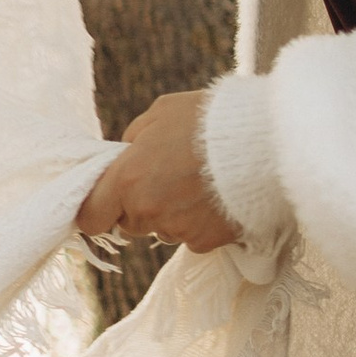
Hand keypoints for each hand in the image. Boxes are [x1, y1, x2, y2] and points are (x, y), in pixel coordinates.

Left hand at [77, 91, 235, 251]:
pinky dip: (201, 223)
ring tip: (200, 184)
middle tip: (167, 178)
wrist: (264, 140)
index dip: (97, 210)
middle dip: (141, 205)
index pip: (90, 217)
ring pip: (163, 230)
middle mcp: (148, 211)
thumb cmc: (209, 119)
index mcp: (127, 180)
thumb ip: (133, 139)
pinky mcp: (207, 242)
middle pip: (129, 223)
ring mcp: (178, 230)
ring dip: (172, 214)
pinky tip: (217, 197)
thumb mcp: (160, 114)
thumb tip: (125, 155)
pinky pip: (193, 237)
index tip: (106, 201)